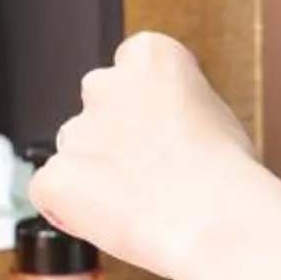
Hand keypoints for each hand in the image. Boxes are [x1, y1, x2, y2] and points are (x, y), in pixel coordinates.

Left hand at [30, 32, 265, 279]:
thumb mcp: (218, 116)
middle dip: (115, 135)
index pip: (131, 64)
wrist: (216, 221)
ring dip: (95, 173)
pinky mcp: (56, 176)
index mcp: (151, 57)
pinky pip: (50, 191)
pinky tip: (110, 220)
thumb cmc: (230, 178)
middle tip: (148, 172)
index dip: (145, 103)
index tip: (159, 128)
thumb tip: (168, 130)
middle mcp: (105, 85)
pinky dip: (70, 208)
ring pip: (75, 150)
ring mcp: (76, 131)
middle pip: (99, 104)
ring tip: (139, 206)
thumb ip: (178, 108)